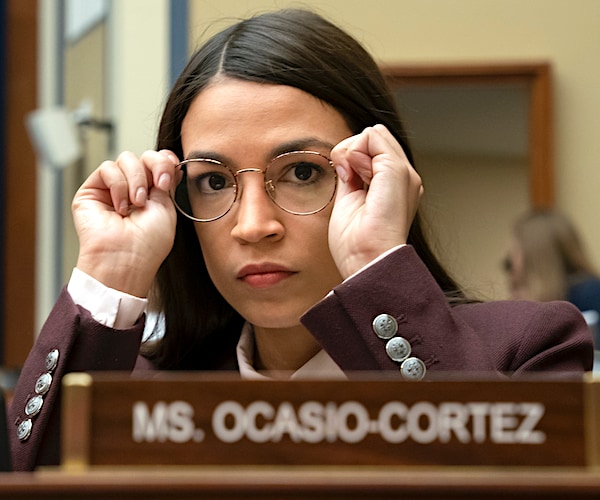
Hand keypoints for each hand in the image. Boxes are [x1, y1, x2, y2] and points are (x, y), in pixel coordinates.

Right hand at [72, 149, 178, 296]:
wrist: (127, 260)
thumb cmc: (148, 244)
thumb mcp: (167, 207)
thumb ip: (166, 180)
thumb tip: (168, 160)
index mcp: (152, 194)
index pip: (158, 162)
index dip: (165, 160)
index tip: (172, 169)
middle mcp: (132, 189)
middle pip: (143, 156)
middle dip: (155, 166)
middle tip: (160, 185)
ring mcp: (112, 189)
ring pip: (126, 158)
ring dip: (136, 179)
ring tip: (136, 204)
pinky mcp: (92, 191)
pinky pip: (107, 168)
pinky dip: (119, 185)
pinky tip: (120, 208)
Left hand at [328, 124, 422, 277]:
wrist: (366, 263)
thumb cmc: (356, 245)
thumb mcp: (350, 201)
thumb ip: (351, 178)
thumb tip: (345, 160)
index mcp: (396, 186)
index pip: (373, 148)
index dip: (352, 158)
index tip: (347, 182)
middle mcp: (405, 178)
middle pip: (373, 136)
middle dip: (352, 151)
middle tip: (349, 180)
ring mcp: (404, 173)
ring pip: (372, 133)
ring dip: (352, 152)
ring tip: (354, 181)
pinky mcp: (396, 171)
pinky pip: (370, 136)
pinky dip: (353, 153)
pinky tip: (356, 177)